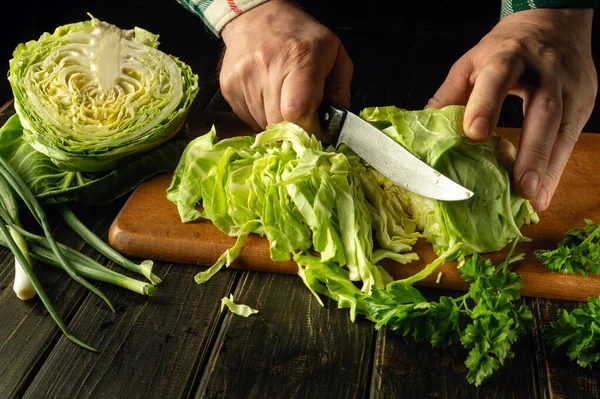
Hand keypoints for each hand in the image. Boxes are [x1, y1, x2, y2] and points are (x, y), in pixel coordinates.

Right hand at [220, 0, 352, 133]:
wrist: (257, 17)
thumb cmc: (300, 37)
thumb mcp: (334, 54)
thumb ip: (340, 91)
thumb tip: (335, 125)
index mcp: (300, 57)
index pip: (297, 111)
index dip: (307, 126)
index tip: (314, 125)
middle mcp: (267, 66)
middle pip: (279, 123)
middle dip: (293, 126)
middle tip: (300, 113)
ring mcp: (243, 78)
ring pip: (262, 124)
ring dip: (275, 120)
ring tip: (281, 98)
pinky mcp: (228, 87)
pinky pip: (247, 119)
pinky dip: (260, 115)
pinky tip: (266, 96)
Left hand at [427, 9, 596, 211]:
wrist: (554, 22)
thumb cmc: (506, 47)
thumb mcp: (471, 62)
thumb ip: (449, 95)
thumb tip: (424, 130)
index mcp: (508, 55)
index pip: (498, 76)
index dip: (487, 104)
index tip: (474, 134)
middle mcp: (544, 71)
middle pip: (543, 110)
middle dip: (532, 151)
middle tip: (520, 186)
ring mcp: (569, 87)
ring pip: (563, 129)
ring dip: (548, 168)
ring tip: (533, 197)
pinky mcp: (583, 102)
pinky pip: (570, 139)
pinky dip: (556, 168)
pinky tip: (544, 192)